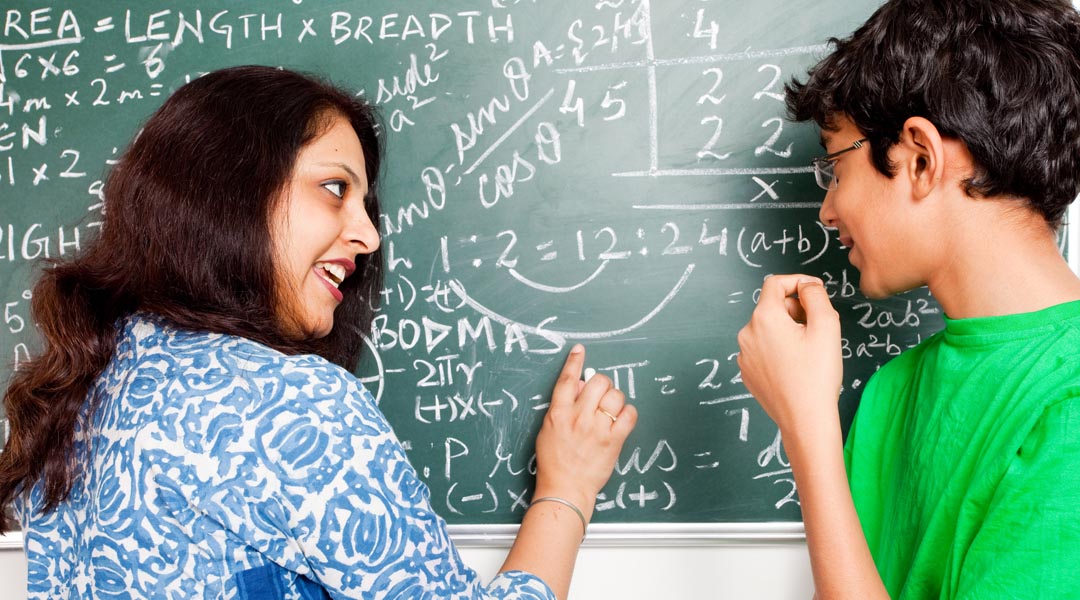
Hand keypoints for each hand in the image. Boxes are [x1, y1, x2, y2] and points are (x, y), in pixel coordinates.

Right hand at [533, 345, 636, 520]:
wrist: (565, 489)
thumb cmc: (554, 462)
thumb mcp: (549, 430)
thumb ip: (563, 407)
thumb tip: (582, 388)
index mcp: (558, 413)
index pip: (567, 380)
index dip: (574, 362)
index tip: (580, 350)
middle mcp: (578, 417)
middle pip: (598, 382)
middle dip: (602, 384)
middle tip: (601, 395)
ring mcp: (597, 428)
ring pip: (616, 396)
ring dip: (616, 399)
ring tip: (610, 411)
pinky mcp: (613, 440)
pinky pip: (629, 415)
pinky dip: (629, 413)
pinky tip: (622, 419)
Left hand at [737, 275, 842, 434]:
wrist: (805, 419)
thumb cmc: (817, 376)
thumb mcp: (826, 326)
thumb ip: (815, 296)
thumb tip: (806, 285)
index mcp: (764, 318)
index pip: (775, 283)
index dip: (798, 282)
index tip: (815, 292)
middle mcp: (747, 333)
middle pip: (771, 306)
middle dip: (795, 310)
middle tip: (817, 329)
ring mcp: (744, 354)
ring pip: (767, 329)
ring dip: (787, 330)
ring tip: (807, 351)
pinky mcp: (747, 371)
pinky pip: (763, 349)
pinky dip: (778, 349)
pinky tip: (795, 366)